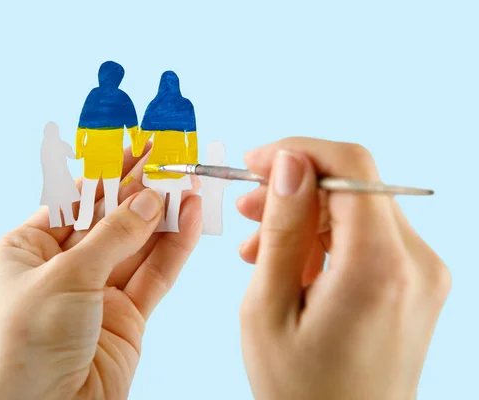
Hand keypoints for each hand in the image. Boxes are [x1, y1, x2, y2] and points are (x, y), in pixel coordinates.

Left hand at [0, 144, 201, 399]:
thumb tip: (149, 199)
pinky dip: (174, 249)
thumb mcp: (66, 277)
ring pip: (138, 247)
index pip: (76, 201)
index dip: (109, 175)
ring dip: (166, 217)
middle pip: (111, 221)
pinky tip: (191, 220)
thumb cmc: (23, 345)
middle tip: (173, 161)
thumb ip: (113, 236)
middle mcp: (62, 269)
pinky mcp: (126, 318)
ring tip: (191, 185)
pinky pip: (154, 276)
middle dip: (142, 192)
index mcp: (27, 251)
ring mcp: (96, 294)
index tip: (138, 149)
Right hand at [236, 138, 449, 399]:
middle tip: (247, 208)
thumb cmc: (300, 393)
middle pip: (353, 186)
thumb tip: (289, 163)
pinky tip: (289, 265)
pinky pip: (366, 240)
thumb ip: (282, 229)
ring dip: (305, 218)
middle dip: (294, 188)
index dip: (298, 150)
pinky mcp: (414, 286)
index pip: (351, 165)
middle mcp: (417, 263)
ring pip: (357, 211)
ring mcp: (422, 275)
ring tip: (258, 247)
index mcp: (380, 267)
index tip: (256, 162)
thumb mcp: (269, 308)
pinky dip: (325, 242)